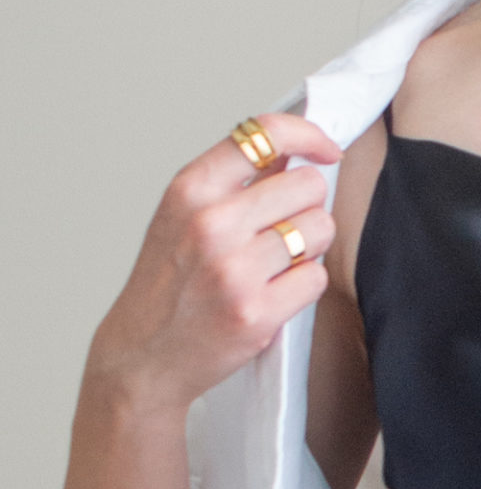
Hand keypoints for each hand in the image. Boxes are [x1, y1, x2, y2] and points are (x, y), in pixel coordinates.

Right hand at [88, 112, 342, 415]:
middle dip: (307, 206)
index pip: (266, 134)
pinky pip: (316, 277)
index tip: (325, 150)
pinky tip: (277, 292)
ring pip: (319, 230)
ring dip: (309, 246)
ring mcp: (235, 269)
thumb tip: (291, 150)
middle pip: (308, 185)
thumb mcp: (183, 215)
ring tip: (278, 263)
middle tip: (285, 229)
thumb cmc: (168, 284)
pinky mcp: (258, 312)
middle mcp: (212, 223)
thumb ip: (234, 181)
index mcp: (192, 189)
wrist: (146, 354)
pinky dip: (305, 285)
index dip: (308, 136)